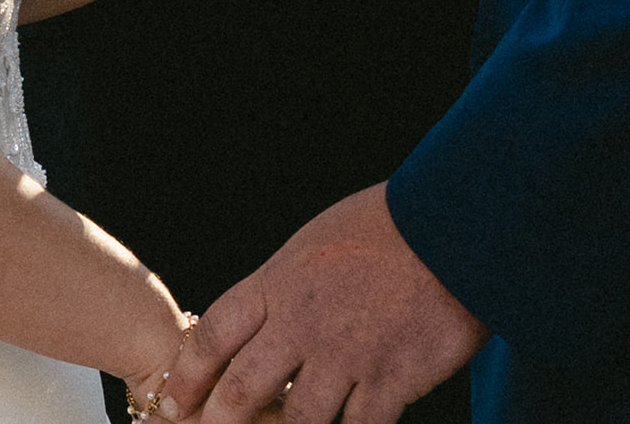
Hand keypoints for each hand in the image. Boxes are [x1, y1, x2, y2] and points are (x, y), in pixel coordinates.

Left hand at [160, 183, 490, 423]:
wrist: (454, 225)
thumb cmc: (388, 224)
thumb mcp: (317, 241)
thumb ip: (285, 284)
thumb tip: (262, 315)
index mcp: (280, 282)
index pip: (214, 337)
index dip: (188, 376)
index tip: (174, 399)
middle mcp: (303, 323)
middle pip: (242, 390)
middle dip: (219, 423)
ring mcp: (346, 355)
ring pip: (296, 422)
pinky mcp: (391, 379)